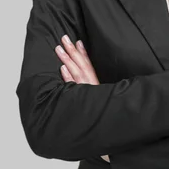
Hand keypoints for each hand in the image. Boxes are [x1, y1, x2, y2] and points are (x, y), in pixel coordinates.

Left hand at [55, 35, 108, 162]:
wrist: (109, 131)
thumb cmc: (103, 113)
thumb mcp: (100, 96)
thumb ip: (92, 86)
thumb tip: (81, 74)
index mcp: (95, 83)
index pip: (88, 64)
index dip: (83, 52)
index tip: (77, 41)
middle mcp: (91, 86)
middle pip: (80, 65)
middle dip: (72, 51)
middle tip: (63, 38)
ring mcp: (86, 92)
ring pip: (75, 72)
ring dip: (67, 60)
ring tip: (59, 49)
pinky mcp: (82, 101)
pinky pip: (73, 87)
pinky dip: (68, 78)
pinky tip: (62, 69)